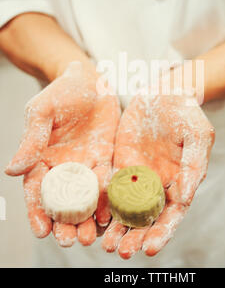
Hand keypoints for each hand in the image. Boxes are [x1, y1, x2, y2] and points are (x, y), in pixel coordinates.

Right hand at [5, 61, 120, 246]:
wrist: (90, 81)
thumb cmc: (61, 93)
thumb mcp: (41, 113)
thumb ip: (31, 140)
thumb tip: (11, 170)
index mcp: (42, 159)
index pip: (37, 191)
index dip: (38, 212)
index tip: (42, 231)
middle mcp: (65, 167)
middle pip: (63, 202)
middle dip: (66, 224)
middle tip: (72, 241)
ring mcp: (87, 164)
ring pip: (87, 198)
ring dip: (89, 219)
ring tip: (93, 236)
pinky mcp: (106, 158)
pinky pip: (108, 181)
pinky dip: (109, 199)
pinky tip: (113, 214)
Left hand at [102, 91, 214, 257]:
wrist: (164, 92)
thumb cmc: (187, 114)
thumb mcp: (198, 136)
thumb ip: (194, 166)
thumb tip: (185, 197)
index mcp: (179, 181)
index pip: (171, 215)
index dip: (162, 233)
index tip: (149, 248)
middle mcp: (157, 183)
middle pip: (146, 218)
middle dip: (135, 236)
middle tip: (121, 251)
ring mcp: (137, 174)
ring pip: (125, 207)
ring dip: (116, 227)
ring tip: (105, 243)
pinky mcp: (120, 162)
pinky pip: (110, 185)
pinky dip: (103, 202)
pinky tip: (95, 214)